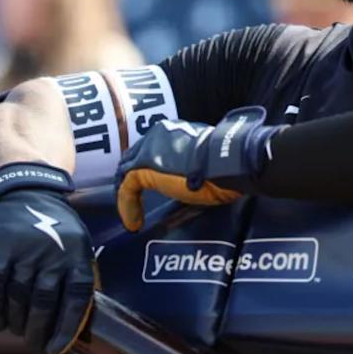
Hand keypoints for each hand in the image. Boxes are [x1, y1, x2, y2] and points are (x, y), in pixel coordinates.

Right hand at [0, 162, 96, 353]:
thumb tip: (74, 323)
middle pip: (44, 304)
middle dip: (36, 331)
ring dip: (15, 322)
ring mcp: (25, 251)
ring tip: (14, 331)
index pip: (76, 300)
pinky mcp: (0, 247)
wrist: (27, 190)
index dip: (66, 329)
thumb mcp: (78, 244)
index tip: (55, 349)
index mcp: (77, 256)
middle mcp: (53, 254)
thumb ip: (76, 277)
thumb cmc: (56, 226)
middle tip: (32, 344)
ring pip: (18, 298)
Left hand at [114, 107, 280, 230]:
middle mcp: (156, 136)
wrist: (225, 160)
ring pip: (126, 173)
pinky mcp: (143, 169)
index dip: (145, 170)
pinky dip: (127, 206)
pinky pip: (126, 188)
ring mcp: (147, 151)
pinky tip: (134, 221)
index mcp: (172, 132)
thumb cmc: (225, 162)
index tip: (150, 190)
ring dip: (127, 196)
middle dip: (131, 181)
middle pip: (133, 159)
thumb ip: (188, 165)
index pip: (149, 149)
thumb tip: (189, 179)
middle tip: (134, 203)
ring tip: (133, 216)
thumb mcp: (203, 161)